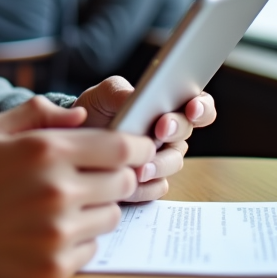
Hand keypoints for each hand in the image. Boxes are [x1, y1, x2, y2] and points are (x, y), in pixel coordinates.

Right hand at [0, 95, 154, 277]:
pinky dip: (79, 239)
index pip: (120, 147)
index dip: (135, 146)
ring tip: (62, 204)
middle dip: (115, 176)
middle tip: (93, 176)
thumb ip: (39, 112)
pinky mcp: (54, 266)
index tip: (135, 148)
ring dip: (96, 208)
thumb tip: (81, 116)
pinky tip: (49, 229)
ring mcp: (57, 233)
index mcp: (46, 151)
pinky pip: (92, 248)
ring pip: (111, 216)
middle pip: (123, 182)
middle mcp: (58, 191)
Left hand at [72, 76, 216, 201]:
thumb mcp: (103, 94)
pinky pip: (157, 186)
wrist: (75, 140)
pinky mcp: (150, 181)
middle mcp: (171, 133)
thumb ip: (121, 91)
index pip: (198, 104)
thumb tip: (138, 96)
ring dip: (160, 163)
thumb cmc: (96, 111)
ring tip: (140, 165)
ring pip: (174, 162)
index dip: (201, 106)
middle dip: (176, 129)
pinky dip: (145, 186)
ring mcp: (162, 158)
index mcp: (167, 105)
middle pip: (186, 133)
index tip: (191, 107)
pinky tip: (130, 183)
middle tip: (161, 129)